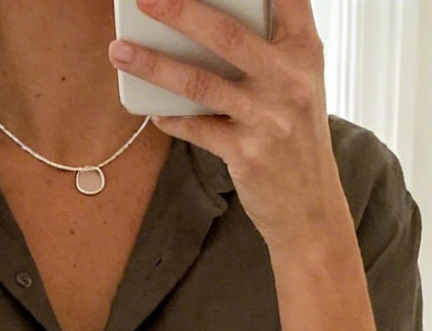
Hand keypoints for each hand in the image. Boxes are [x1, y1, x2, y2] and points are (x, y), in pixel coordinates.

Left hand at [109, 0, 346, 254]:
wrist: (311, 209)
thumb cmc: (297, 138)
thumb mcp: (300, 84)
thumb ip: (268, 48)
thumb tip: (204, 20)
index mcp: (305, 51)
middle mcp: (290, 80)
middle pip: (226, 34)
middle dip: (179, 10)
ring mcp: (268, 119)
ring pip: (200, 82)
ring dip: (154, 65)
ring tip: (120, 51)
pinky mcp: (246, 155)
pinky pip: (196, 128)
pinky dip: (170, 118)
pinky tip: (153, 111)